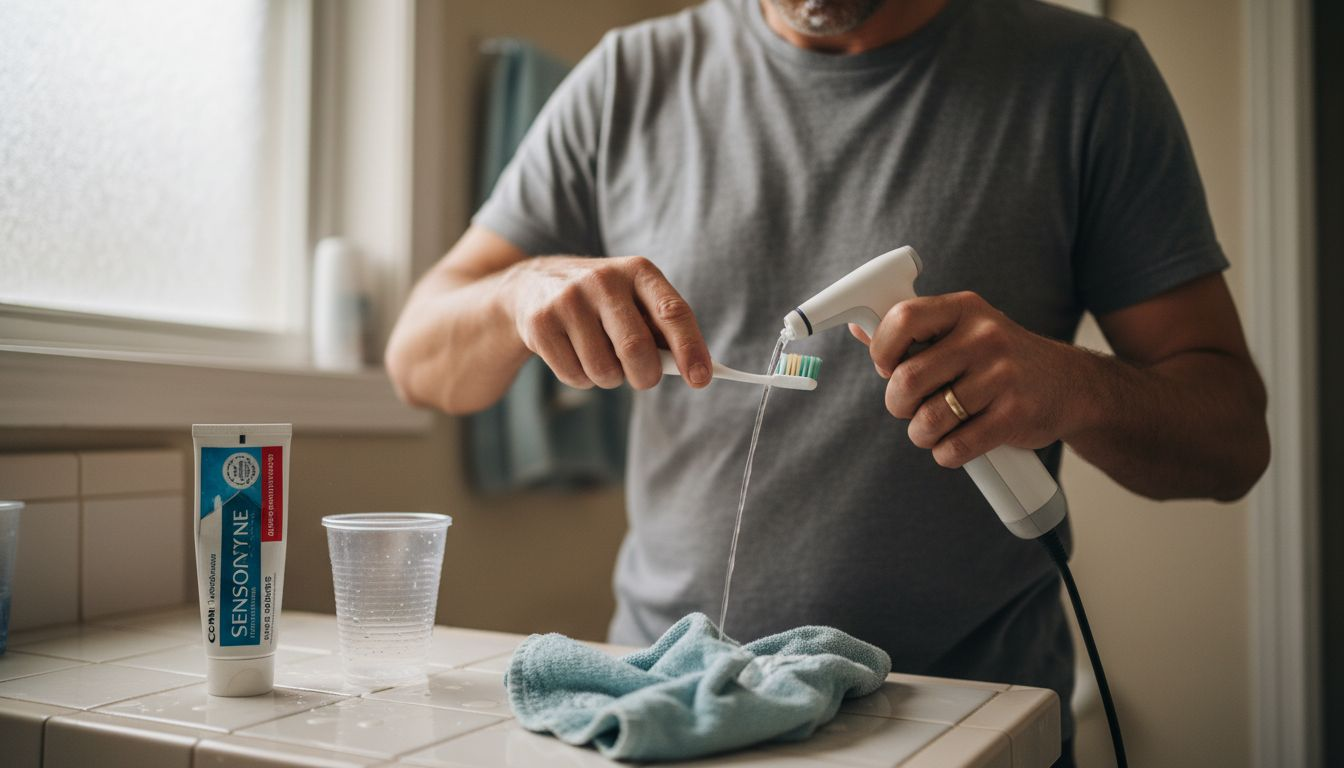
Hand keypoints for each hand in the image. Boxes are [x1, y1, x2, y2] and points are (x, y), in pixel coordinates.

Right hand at [502, 255, 711, 389]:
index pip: (672, 312)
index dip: (690, 348)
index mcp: (638, 271)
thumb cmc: (603, 303)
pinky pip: (574, 376)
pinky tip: (574, 355)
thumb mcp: (634, 300)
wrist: (534, 285)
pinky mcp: (540, 324)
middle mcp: (603, 280)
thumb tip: (694, 371)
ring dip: (610, 379)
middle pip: (636, 349)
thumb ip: (662, 330)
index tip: (701, 379)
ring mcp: (568, 300)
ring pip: (604, 370)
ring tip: (601, 358)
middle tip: (643, 378)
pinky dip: (582, 379)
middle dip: (645, 376)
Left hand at [851, 291, 1092, 467]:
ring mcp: (1003, 376)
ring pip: (929, 419)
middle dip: (897, 403)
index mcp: (964, 309)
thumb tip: (858, 329)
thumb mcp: (962, 330)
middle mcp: (985, 336)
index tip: (887, 367)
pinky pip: (956, 447)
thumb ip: (913, 332)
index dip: (882, 350)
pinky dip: (945, 454)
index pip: (903, 317)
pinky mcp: (1015, 415)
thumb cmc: (999, 360)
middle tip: (908, 407)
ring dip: (921, 434)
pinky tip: (955, 444)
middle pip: (908, 378)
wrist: (1071, 385)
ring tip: (933, 429)